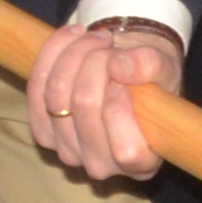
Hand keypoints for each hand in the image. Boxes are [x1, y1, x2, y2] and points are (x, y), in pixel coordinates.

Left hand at [25, 18, 181, 181]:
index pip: (127, 150)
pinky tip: (72, 36)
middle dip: (96, 61)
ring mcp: (68, 152)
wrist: (124, 75)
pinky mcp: (43, 134)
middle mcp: (102, 166)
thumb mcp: (164, 70)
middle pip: (86, 106)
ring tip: (95, 37)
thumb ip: (151, 67)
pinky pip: (36, 88)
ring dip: (74, 53)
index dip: (121, 108)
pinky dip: (51, 55)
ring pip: (57, 94)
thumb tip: (121, 67)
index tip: (124, 77)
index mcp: (142, 163)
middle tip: (109, 41)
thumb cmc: (151, 80)